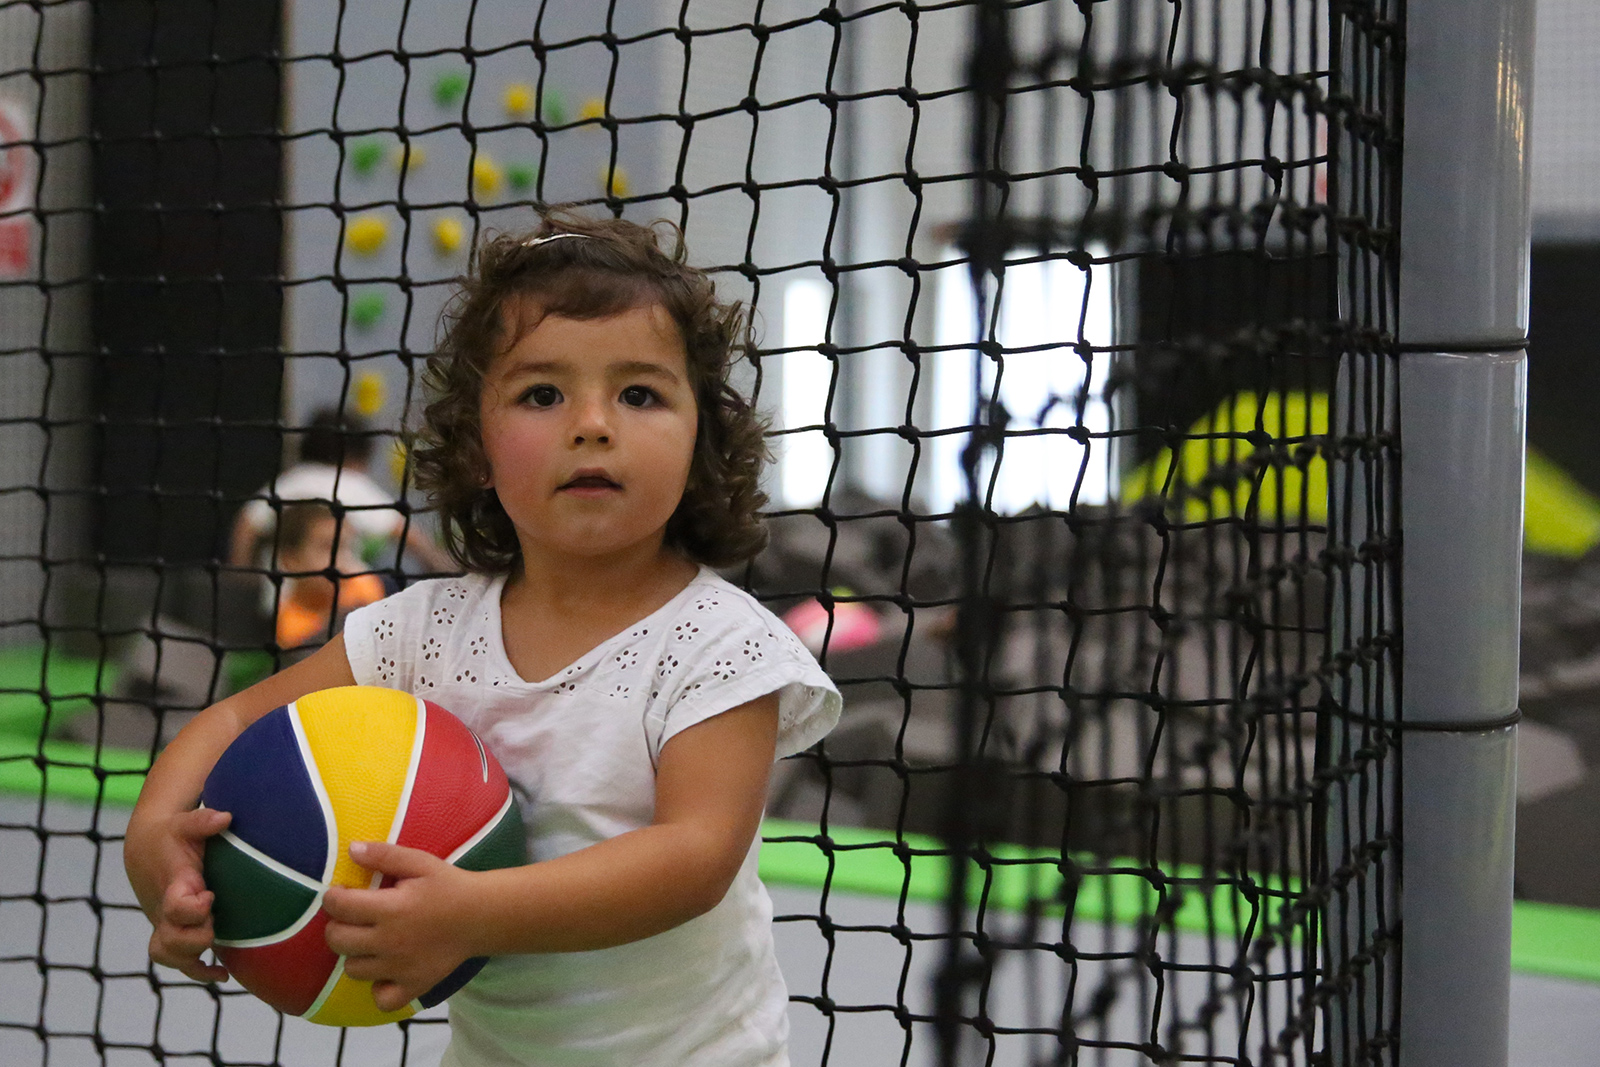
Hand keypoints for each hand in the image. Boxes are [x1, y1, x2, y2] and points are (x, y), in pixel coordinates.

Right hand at [146, 807, 231, 981]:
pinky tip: (223, 975)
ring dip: (194, 957)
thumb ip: (203, 821)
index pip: (175, 908)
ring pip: (169, 956)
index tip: (209, 895)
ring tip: (217, 943)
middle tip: (214, 917)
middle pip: (172, 941)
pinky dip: (199, 972)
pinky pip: (179, 963)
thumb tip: (226, 817)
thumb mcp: (186, 823)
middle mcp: (165, 910)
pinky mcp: (172, 932)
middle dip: (197, 936)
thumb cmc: (172, 836)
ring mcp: (166, 924)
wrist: (146, 848)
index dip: (193, 909)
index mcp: (174, 885)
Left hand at [322, 841, 475, 1012]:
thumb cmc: (448, 886)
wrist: (482, 915)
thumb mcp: (420, 862)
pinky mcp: (414, 986)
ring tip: (369, 941)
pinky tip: (385, 971)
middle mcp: (391, 941)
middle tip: (351, 918)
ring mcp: (401, 968)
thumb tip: (351, 849)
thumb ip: (385, 855)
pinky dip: (378, 987)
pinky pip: (381, 999)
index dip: (332, 898)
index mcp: (391, 909)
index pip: (340, 907)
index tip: (340, 894)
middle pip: (338, 941)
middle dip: (336, 926)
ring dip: (355, 954)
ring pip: (353, 969)